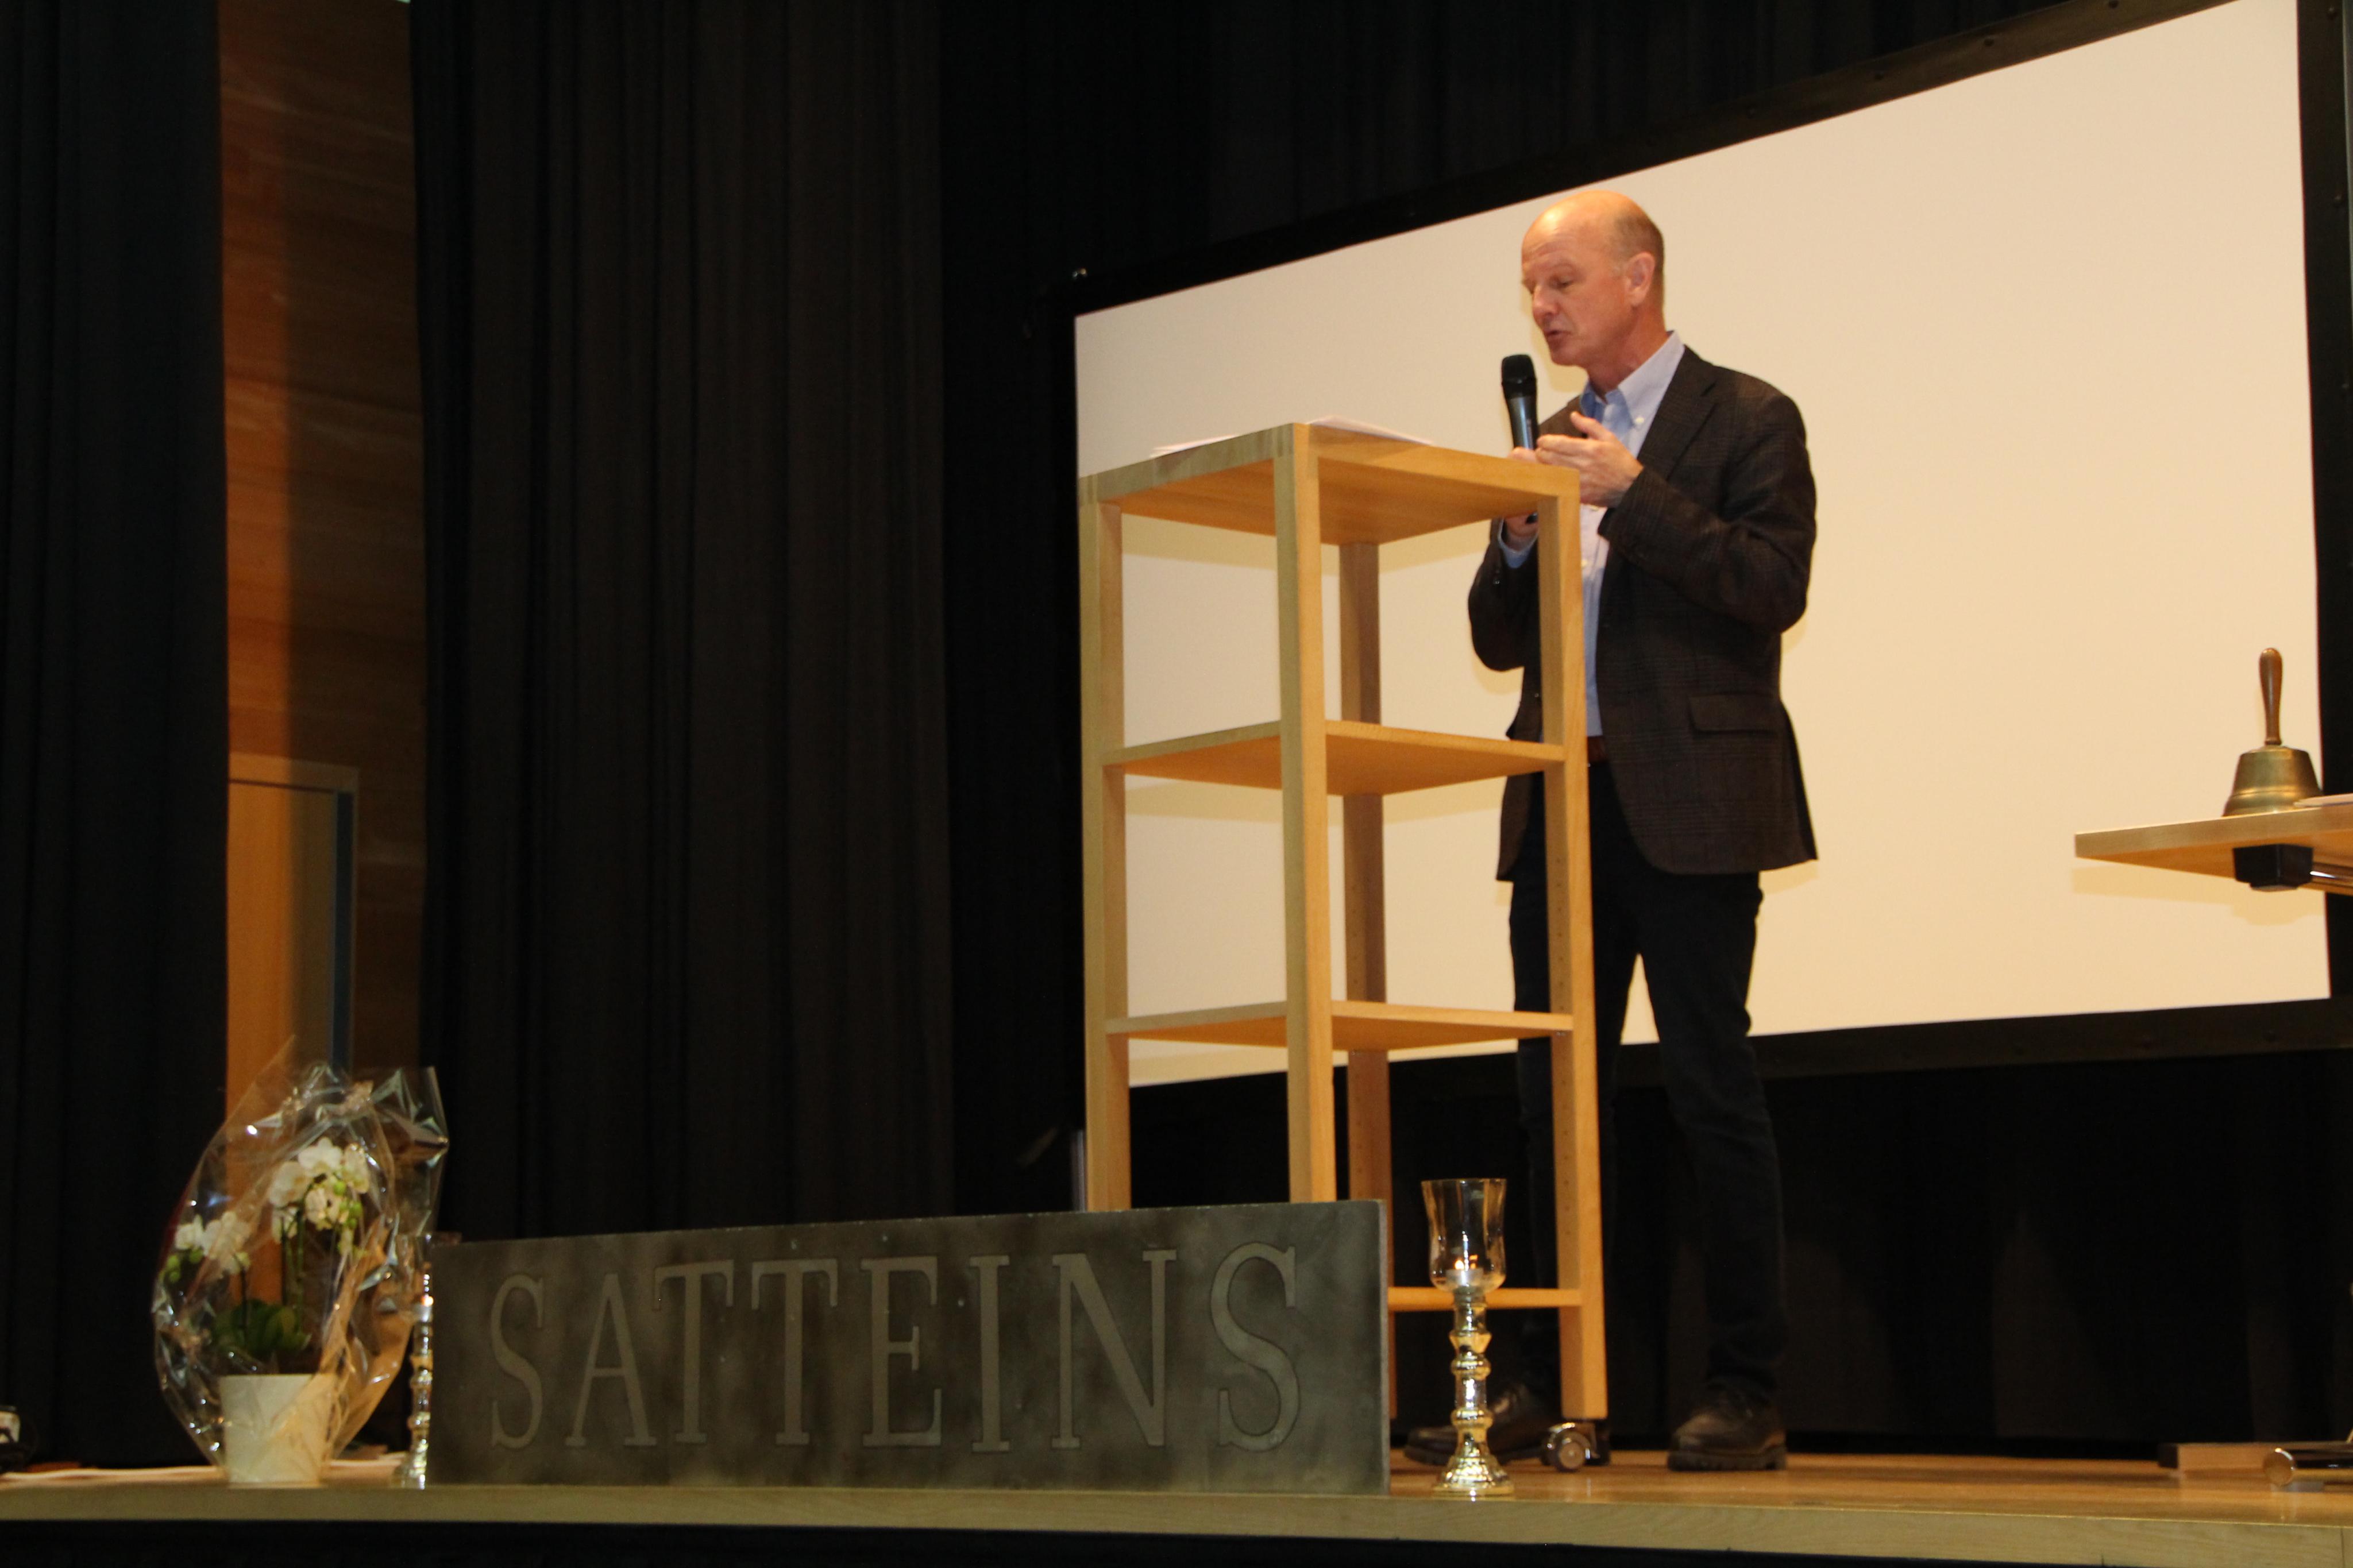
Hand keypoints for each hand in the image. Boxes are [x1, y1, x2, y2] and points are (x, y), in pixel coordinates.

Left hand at [1525, 411, 1641, 507]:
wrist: (1631, 487)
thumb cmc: (1620, 461)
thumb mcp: (1609, 438)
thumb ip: (1589, 425)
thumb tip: (1573, 415)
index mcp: (1589, 449)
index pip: (1559, 443)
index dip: (1545, 441)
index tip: (1542, 441)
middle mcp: (1582, 464)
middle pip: (1550, 458)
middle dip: (1540, 453)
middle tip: (1540, 452)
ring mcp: (1580, 481)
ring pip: (1551, 473)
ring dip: (1541, 467)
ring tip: (1539, 463)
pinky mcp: (1579, 494)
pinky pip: (1558, 487)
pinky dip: (1550, 482)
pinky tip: (1546, 478)